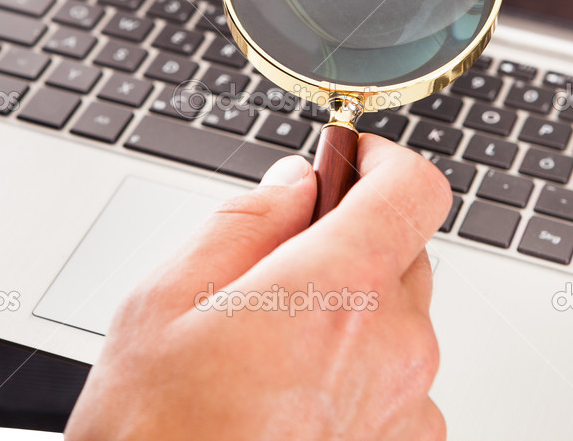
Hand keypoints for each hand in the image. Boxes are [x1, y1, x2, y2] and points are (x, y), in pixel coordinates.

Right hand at [65, 134, 452, 439]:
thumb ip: (245, 223)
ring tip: (274, 346)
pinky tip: (295, 393)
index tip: (352, 159)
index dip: (382, 161)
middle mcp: (394, 347)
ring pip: (399, 318)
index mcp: (340, 290)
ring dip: (354, 310)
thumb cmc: (159, 434)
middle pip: (404, 251)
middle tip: (281, 263)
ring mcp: (408, 405)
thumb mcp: (168, 300)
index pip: (413, 189)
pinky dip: (361, 369)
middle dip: (352, 240)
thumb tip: (293, 185)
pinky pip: (399, 380)